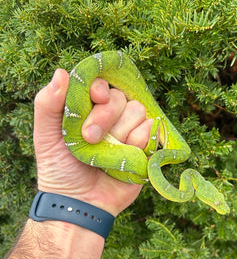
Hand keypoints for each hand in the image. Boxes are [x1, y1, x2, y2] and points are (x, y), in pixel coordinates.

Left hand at [33, 68, 152, 216]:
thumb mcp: (46, 136)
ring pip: (137, 110)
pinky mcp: (146, 143)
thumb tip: (61, 72)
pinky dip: (138, 141)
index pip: (101, 83)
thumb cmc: (61, 169)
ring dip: (121, 132)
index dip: (100, 88)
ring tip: (107, 153)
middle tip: (90, 138)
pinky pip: (151, 128)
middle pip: (120, 97)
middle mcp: (111, 116)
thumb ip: (48, 104)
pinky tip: (126, 156)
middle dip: (105, 117)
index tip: (95, 99)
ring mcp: (129, 129)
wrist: (81, 203)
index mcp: (89, 109)